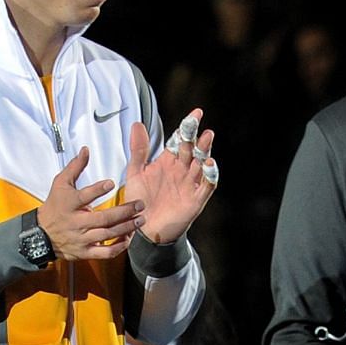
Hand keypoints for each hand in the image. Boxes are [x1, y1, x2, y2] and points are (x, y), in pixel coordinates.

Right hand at [38, 147, 146, 261]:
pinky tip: (128, 240)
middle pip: (103, 218)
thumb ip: (75, 167)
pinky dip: (117, 248)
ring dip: (125, 228)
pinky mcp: (84, 252)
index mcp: (69, 204)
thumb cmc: (54, 206)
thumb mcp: (60, 183)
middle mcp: (76, 222)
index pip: (84, 196)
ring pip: (107, 235)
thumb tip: (86, 149)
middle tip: (140, 205)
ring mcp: (81, 239)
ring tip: (140, 220)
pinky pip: (103, 253)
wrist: (41, 235)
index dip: (97, 190)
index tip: (111, 183)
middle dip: (123, 212)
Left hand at [124, 109, 217, 245]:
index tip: (196, 113)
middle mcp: (181, 170)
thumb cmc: (140, 202)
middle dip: (195, 134)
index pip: (179, 140)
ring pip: (201, 163)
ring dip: (205, 150)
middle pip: (191, 149)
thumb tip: (137, 123)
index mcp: (168, 162)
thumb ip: (138, 150)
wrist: (144, 230)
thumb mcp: (135, 173)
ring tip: (208, 136)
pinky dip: (210, 175)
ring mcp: (190, 184)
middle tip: (197, 120)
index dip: (187, 127)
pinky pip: (206, 185)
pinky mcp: (195, 199)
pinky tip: (209, 164)